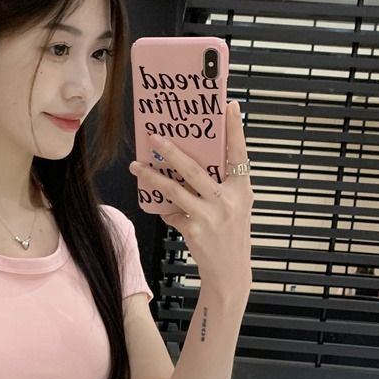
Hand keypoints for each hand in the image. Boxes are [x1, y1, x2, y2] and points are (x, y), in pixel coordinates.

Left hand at [128, 100, 253, 299]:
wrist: (229, 271)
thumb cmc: (231, 234)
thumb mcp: (236, 206)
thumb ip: (220, 186)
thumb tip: (188, 164)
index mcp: (242, 190)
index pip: (239, 154)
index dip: (235, 130)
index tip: (229, 106)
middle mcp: (228, 201)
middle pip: (195, 170)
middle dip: (172, 151)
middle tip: (155, 137)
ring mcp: (210, 216)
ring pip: (175, 190)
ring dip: (153, 177)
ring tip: (136, 166)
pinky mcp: (194, 229)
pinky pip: (172, 212)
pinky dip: (164, 209)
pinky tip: (159, 206)